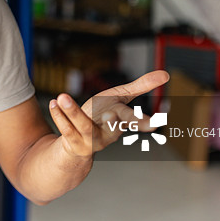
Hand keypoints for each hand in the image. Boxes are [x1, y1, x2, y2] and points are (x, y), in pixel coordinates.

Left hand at [48, 70, 168, 158]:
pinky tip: (53, 103)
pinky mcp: (73, 141)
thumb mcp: (119, 99)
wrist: (79, 146)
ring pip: (82, 126)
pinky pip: (66, 128)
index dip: (142, 122)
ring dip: (72, 112)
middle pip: (113, 125)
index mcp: (121, 120)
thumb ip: (140, 87)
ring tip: (61, 96)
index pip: (132, 119)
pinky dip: (59, 115)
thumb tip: (166, 74)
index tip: (153, 124)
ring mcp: (90, 138)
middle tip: (110, 114)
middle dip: (114, 121)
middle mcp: (108, 132)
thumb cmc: (102, 117)